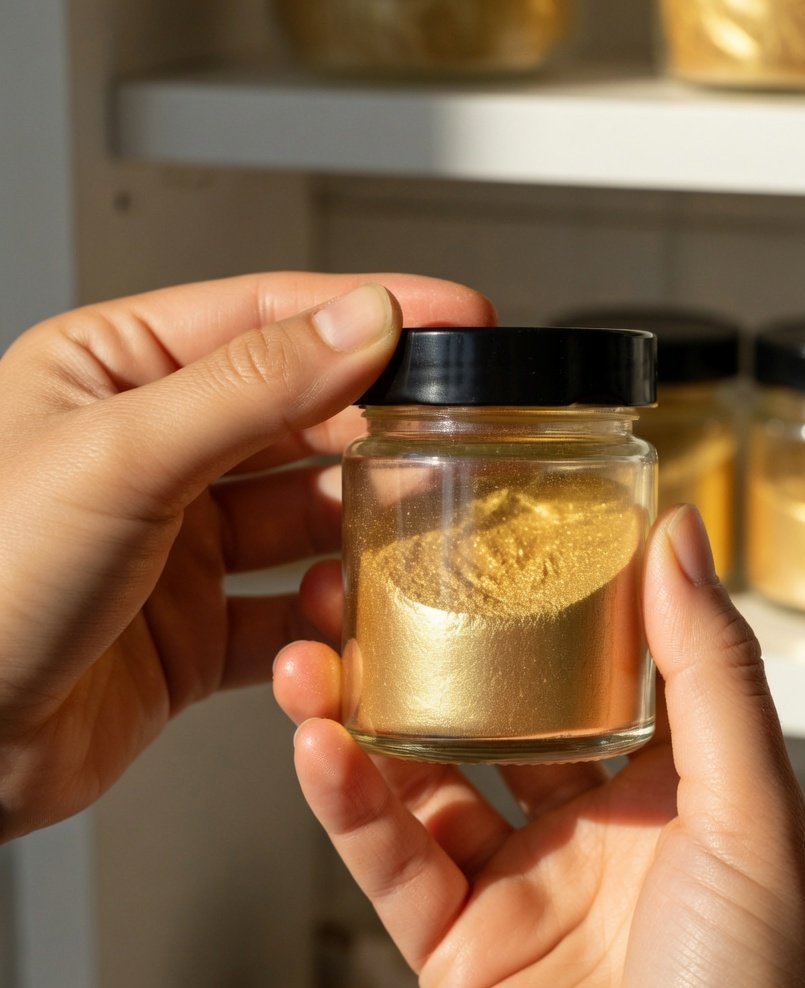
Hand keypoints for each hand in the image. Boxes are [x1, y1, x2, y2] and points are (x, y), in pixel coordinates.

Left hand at [0, 272, 494, 841]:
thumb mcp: (121, 456)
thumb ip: (252, 385)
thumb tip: (361, 323)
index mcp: (117, 373)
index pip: (269, 317)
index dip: (369, 312)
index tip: (455, 317)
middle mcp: (155, 451)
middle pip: (302, 417)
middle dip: (379, 428)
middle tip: (456, 435)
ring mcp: (179, 543)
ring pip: (305, 517)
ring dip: (359, 528)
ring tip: (414, 533)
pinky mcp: (196, 628)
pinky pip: (287, 611)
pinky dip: (323, 619)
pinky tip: (343, 618)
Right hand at [274, 506, 804, 987]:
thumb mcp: (753, 814)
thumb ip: (713, 670)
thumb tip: (681, 536)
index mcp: (669, 786)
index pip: (595, 665)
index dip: (544, 602)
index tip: (490, 535)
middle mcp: (589, 827)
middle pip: (490, 715)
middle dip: (428, 653)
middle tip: (371, 585)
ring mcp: (518, 885)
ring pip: (421, 780)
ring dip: (360, 717)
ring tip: (312, 653)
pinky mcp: (457, 950)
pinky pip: (392, 862)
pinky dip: (347, 805)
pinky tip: (317, 745)